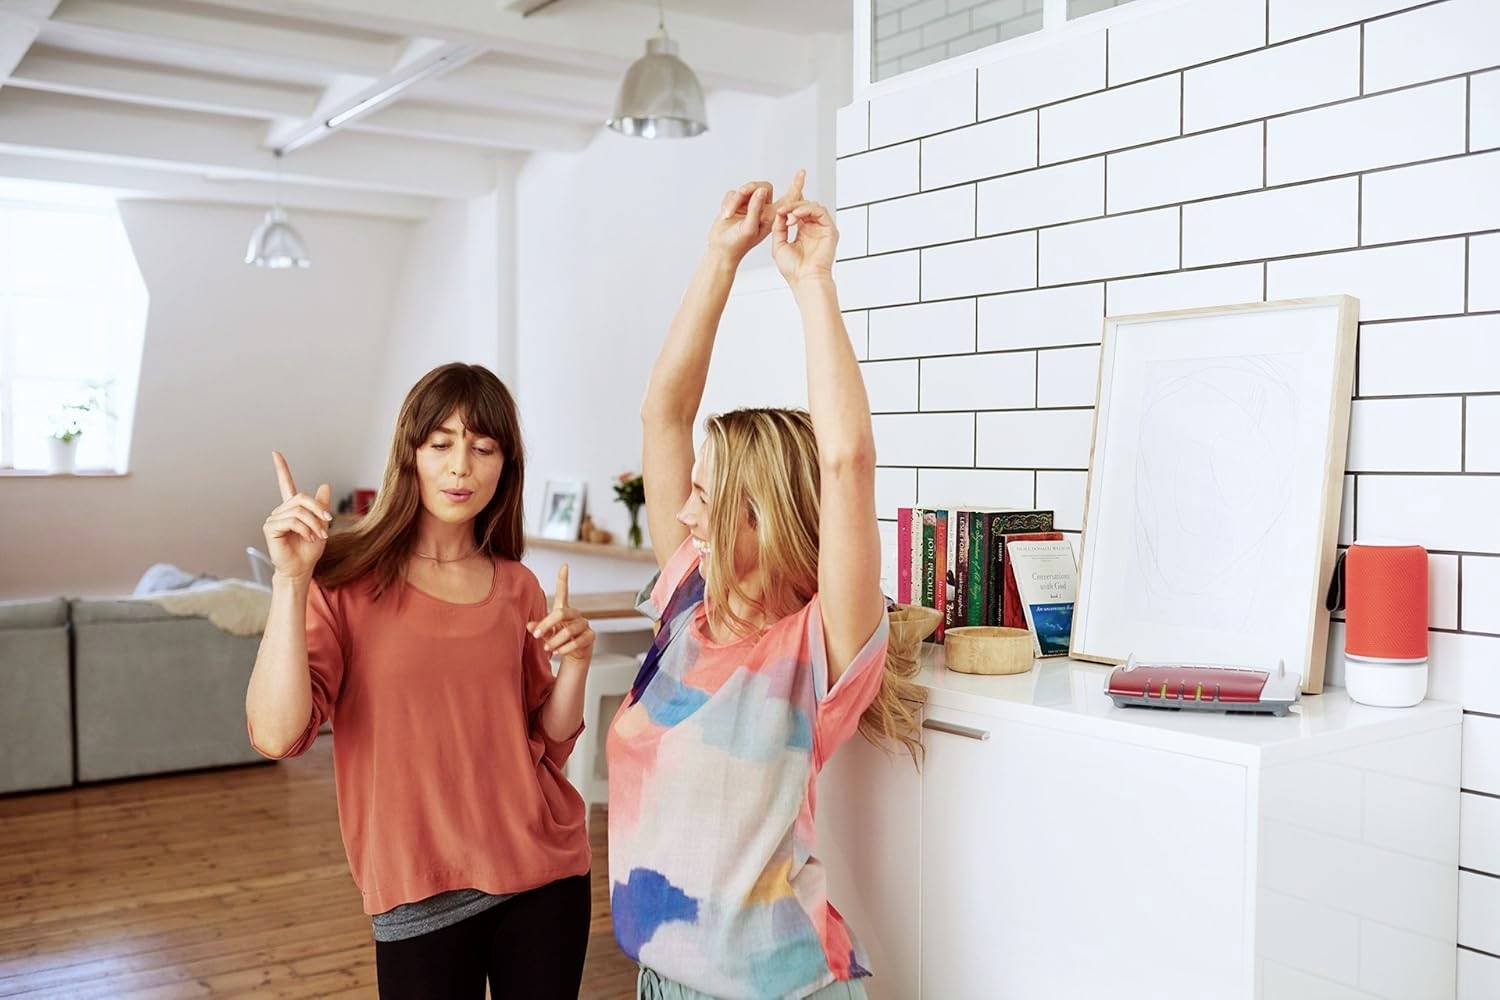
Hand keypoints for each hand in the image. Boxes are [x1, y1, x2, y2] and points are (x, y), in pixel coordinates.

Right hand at [263, 451, 331, 582]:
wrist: (302, 568)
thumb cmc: (310, 550)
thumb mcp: (321, 525)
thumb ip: (322, 506)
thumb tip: (325, 485)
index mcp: (292, 508)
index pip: (285, 484)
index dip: (281, 468)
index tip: (275, 453)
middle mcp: (281, 511)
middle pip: (301, 497)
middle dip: (319, 510)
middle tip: (328, 523)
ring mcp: (274, 519)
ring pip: (299, 511)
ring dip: (314, 524)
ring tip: (319, 536)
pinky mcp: (270, 528)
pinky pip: (292, 521)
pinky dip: (306, 529)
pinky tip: (309, 538)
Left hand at [527, 564, 595, 669]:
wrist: (573, 656)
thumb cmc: (558, 640)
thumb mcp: (546, 633)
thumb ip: (539, 628)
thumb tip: (529, 625)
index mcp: (563, 610)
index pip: (564, 591)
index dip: (563, 578)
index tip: (564, 565)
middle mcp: (575, 615)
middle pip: (562, 613)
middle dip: (546, 625)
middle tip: (535, 635)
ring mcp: (584, 625)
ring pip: (568, 630)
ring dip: (555, 641)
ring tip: (547, 648)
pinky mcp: (590, 636)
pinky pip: (577, 641)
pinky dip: (565, 648)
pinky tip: (557, 653)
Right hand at [707, 169, 806, 263]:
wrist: (720, 249)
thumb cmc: (737, 243)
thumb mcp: (749, 227)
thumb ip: (755, 208)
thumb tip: (760, 190)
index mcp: (771, 216)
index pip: (788, 198)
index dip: (796, 185)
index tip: (802, 172)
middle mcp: (762, 209)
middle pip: (762, 187)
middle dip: (750, 189)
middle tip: (741, 193)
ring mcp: (749, 206)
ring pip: (746, 190)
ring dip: (735, 200)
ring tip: (728, 214)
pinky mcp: (737, 204)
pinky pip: (733, 193)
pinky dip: (728, 203)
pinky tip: (725, 215)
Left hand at [772, 199, 837, 287]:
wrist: (805, 280)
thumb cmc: (793, 270)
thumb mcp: (779, 245)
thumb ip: (778, 228)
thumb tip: (780, 213)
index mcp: (803, 234)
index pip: (798, 213)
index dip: (788, 208)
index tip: (778, 211)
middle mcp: (814, 230)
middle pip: (805, 207)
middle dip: (792, 206)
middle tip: (782, 211)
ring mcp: (822, 230)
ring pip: (813, 207)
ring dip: (799, 207)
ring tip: (789, 215)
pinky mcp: (830, 230)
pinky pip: (821, 211)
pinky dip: (808, 209)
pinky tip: (797, 214)